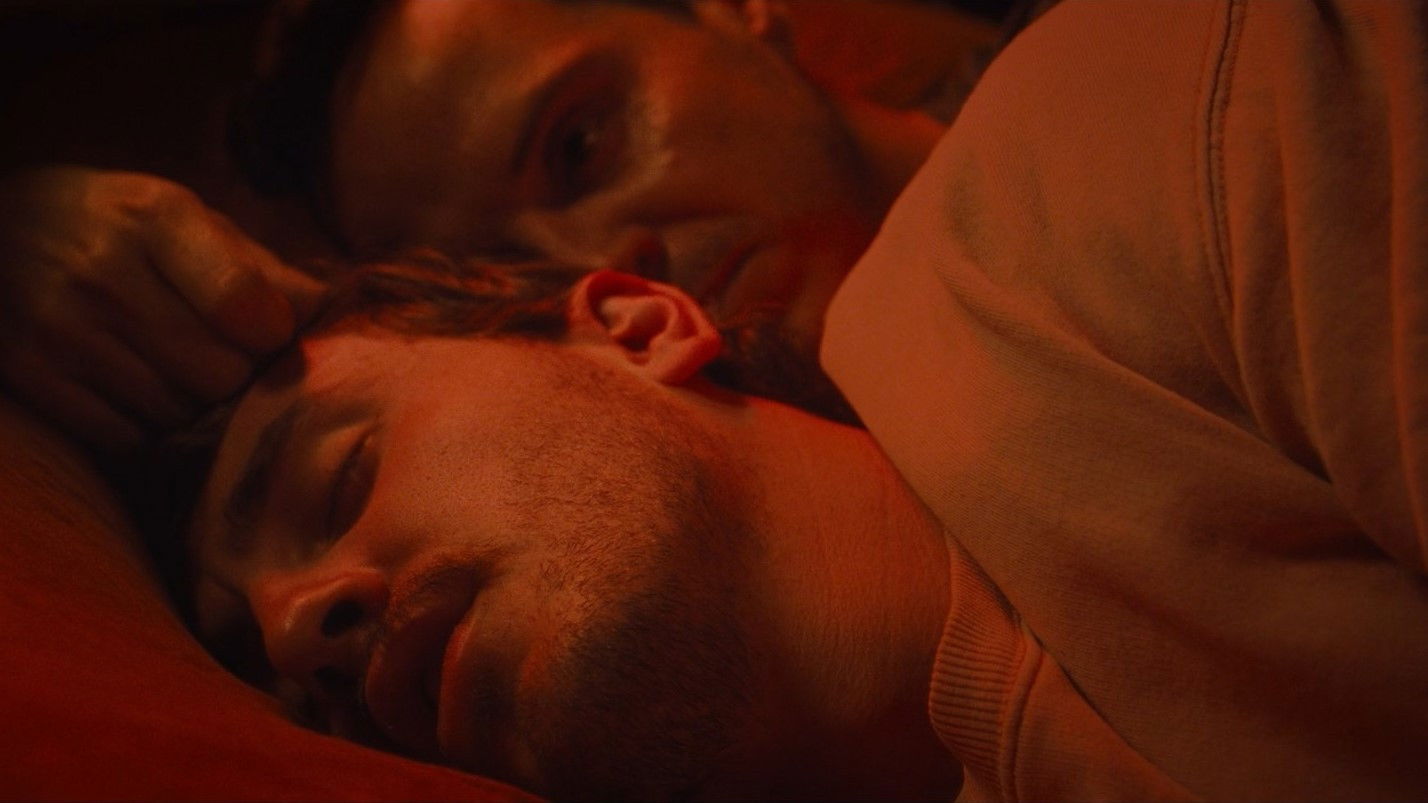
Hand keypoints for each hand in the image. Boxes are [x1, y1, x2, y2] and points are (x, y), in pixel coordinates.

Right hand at [0, 166, 324, 449]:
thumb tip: (328, 311)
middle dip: (238, 377)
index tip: (267, 332)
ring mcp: (60, 328)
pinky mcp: (31, 375)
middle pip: (220, 373)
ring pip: (177, 412)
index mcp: (155, 218)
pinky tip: (140, 394)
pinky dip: (146, 428)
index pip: (247, 305)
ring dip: (194, 406)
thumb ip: (258, 266)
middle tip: (226, 361)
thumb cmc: (111, 225)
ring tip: (179, 372)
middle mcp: (104, 272)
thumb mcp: (182, 216)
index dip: (274, 334)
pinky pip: (127, 437)